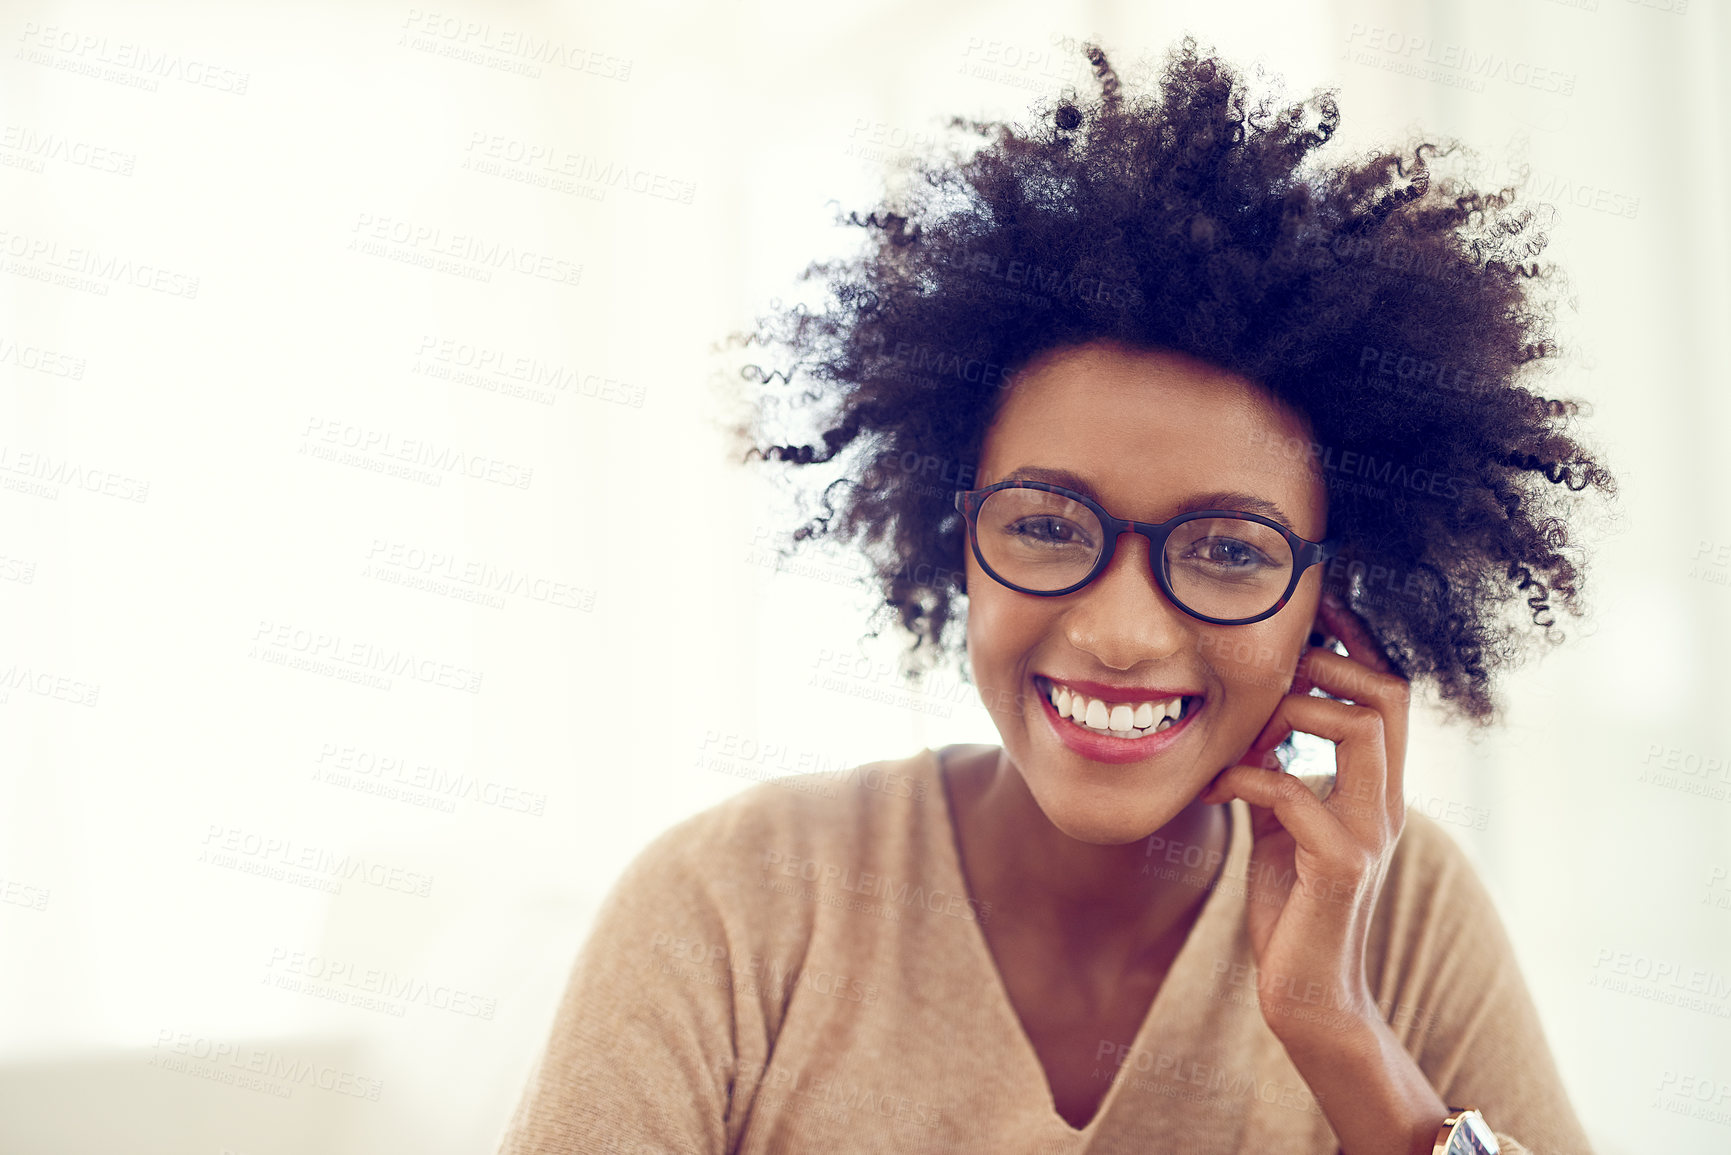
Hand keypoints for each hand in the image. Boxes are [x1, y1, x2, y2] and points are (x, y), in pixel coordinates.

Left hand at [1194, 592, 1411, 1041]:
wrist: (1309, 995)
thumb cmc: (1294, 908)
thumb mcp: (1283, 824)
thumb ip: (1278, 773)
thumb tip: (1248, 725)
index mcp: (1375, 788)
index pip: (1389, 693)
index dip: (1355, 643)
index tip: (1311, 611)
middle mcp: (1384, 802)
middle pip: (1388, 693)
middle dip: (1328, 660)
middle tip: (1269, 666)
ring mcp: (1368, 832)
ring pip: (1359, 727)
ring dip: (1290, 711)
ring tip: (1240, 729)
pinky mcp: (1339, 867)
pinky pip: (1295, 791)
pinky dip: (1245, 775)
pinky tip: (1210, 787)